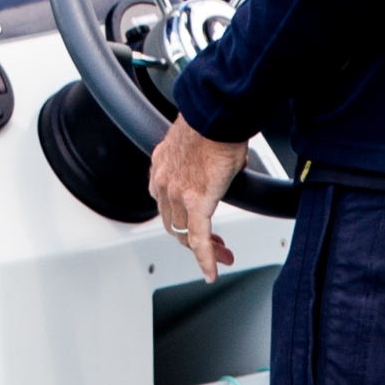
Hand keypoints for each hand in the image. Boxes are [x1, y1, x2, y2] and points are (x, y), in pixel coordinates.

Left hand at [147, 117, 247, 280]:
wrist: (217, 114)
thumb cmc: (213, 123)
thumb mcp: (200, 149)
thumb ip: (201, 168)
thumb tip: (219, 172)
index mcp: (161, 170)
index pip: (166, 206)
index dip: (180, 222)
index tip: (193, 231)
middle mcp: (163, 183)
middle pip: (173, 225)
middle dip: (193, 241)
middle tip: (215, 248)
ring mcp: (177, 194)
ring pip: (185, 234)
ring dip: (205, 249)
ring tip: (223, 256)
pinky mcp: (196, 201)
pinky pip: (199, 238)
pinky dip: (205, 258)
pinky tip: (212, 270)